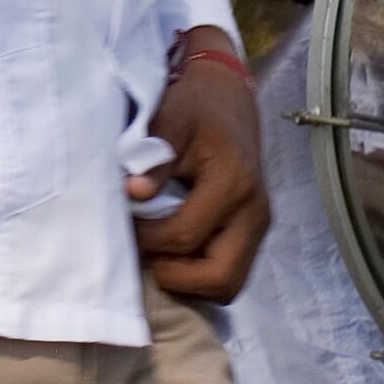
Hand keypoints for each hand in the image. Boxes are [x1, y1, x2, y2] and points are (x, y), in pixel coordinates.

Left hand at [131, 56, 270, 300]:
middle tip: (143, 251)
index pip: (184, 236)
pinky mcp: (253, 233)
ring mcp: (258, 227)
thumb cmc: (193, 107)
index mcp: (234, 183)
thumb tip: (134, 194)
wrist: (226, 99)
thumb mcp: (168, 119)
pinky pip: (229, 274)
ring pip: (228, 284)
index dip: (146, 239)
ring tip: (157, 252)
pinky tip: (173, 250)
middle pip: (220, 278)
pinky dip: (199, 274)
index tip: (124, 220)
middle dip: (174, 275)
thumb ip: (152, 158)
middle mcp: (255, 212)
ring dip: (189, 279)